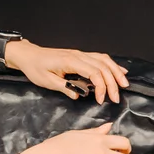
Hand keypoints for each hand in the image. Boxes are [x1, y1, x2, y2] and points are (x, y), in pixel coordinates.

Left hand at [5, 41, 129, 103]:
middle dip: (112, 83)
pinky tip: (119, 70)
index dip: (100, 87)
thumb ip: (63, 88)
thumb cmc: (35, 68)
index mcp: (70, 61)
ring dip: (116, 72)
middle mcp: (78, 55)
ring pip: (104, 60)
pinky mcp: (80, 55)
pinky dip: (111, 64)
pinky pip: (99, 58)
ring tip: (124, 84)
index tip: (100, 99)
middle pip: (102, 67)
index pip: (93, 72)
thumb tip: (78, 95)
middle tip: (116, 98)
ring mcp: (80, 54)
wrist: (29, 55)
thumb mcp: (46, 81)